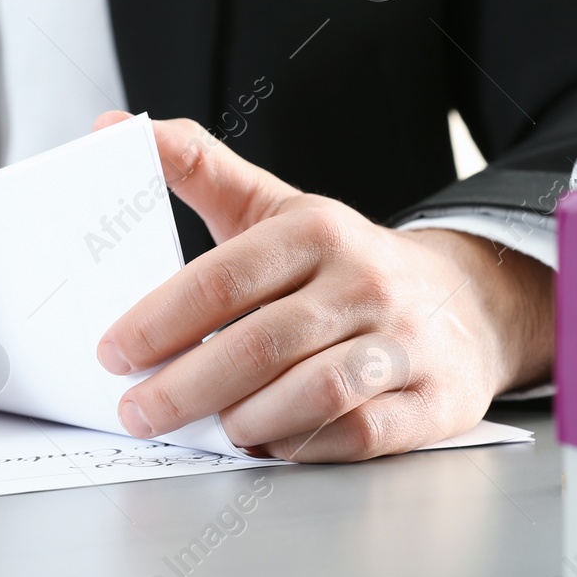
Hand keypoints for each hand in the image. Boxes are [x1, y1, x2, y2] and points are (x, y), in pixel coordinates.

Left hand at [94, 113, 551, 460]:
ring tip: (211, 430)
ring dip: (248, 421)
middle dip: (186, 387)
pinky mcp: (433, 400)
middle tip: (137, 412)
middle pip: (261, 344)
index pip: (226, 276)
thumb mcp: (276, 208)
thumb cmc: (344, 263)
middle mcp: (365, 283)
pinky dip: (306, 447)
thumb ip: (199, 169)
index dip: (161, 319)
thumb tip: (111, 129)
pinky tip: (271, 444)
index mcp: (318, 230)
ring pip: (316, 393)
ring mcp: (404, 343)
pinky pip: (361, 433)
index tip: (114, 352)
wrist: (465, 301)